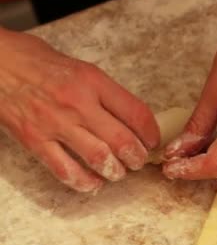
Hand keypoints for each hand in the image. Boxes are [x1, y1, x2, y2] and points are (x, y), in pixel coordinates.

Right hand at [0, 28, 159, 191]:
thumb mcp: (81, 68)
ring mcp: (55, 123)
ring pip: (99, 159)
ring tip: (118, 172)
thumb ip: (105, 93)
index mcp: (93, 82)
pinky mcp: (34, 140)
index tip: (153, 141)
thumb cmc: (37, 61)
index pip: (136, 113)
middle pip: (122, 141)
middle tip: (139, 161)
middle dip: (137, 157)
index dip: (151, 133)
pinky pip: (65, 170)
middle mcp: (78, 103)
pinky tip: (93, 183)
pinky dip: (84, 182)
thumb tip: (130, 118)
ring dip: (115, 171)